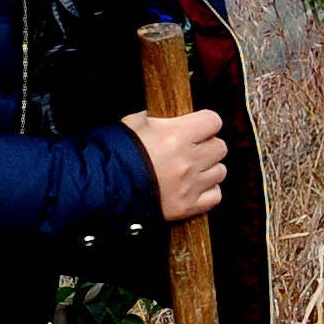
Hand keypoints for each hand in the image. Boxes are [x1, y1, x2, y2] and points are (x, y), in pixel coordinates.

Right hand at [120, 107, 226, 221]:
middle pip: (220, 147)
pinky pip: (215, 196)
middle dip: (208, 146)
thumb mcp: (132, 123)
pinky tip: (195, 186)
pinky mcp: (187, 206)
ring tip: (192, 169)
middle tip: (193, 149)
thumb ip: (154, 117)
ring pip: (220, 171)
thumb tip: (162, 116)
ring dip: (209, 169)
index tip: (198, 127)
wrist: (103, 190)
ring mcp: (190, 185)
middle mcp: (188, 160)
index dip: (206, 123)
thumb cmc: (116, 154)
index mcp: (177, 135)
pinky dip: (209, 191)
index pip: (213, 121)